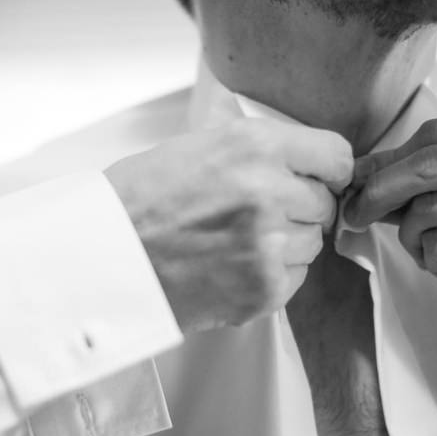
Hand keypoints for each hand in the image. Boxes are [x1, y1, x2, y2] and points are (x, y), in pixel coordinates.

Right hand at [105, 119, 352, 333]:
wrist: (100, 258)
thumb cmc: (138, 199)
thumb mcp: (197, 145)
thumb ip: (255, 148)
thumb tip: (304, 157)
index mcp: (254, 146)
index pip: (335, 155)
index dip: (327, 168)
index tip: (318, 177)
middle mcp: (269, 193)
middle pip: (324, 203)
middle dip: (299, 207)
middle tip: (255, 212)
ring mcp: (268, 246)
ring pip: (312, 243)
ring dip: (286, 242)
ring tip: (236, 239)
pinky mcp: (262, 290)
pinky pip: (295, 278)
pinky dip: (271, 274)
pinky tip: (231, 264)